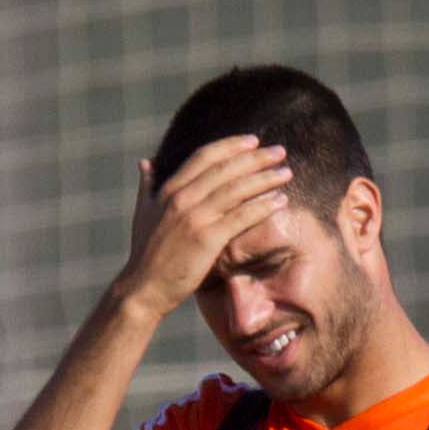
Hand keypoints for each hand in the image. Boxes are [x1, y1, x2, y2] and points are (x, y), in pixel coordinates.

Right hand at [119, 136, 293, 317]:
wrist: (143, 288)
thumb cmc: (145, 255)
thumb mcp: (143, 213)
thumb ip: (147, 186)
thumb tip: (146, 162)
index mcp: (169, 190)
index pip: (204, 156)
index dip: (231, 146)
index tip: (253, 141)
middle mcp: (182, 198)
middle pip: (226, 168)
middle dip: (256, 157)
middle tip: (280, 151)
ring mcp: (195, 217)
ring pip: (237, 189)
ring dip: (265, 178)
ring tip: (286, 172)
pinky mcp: (207, 239)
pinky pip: (241, 217)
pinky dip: (263, 206)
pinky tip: (280, 201)